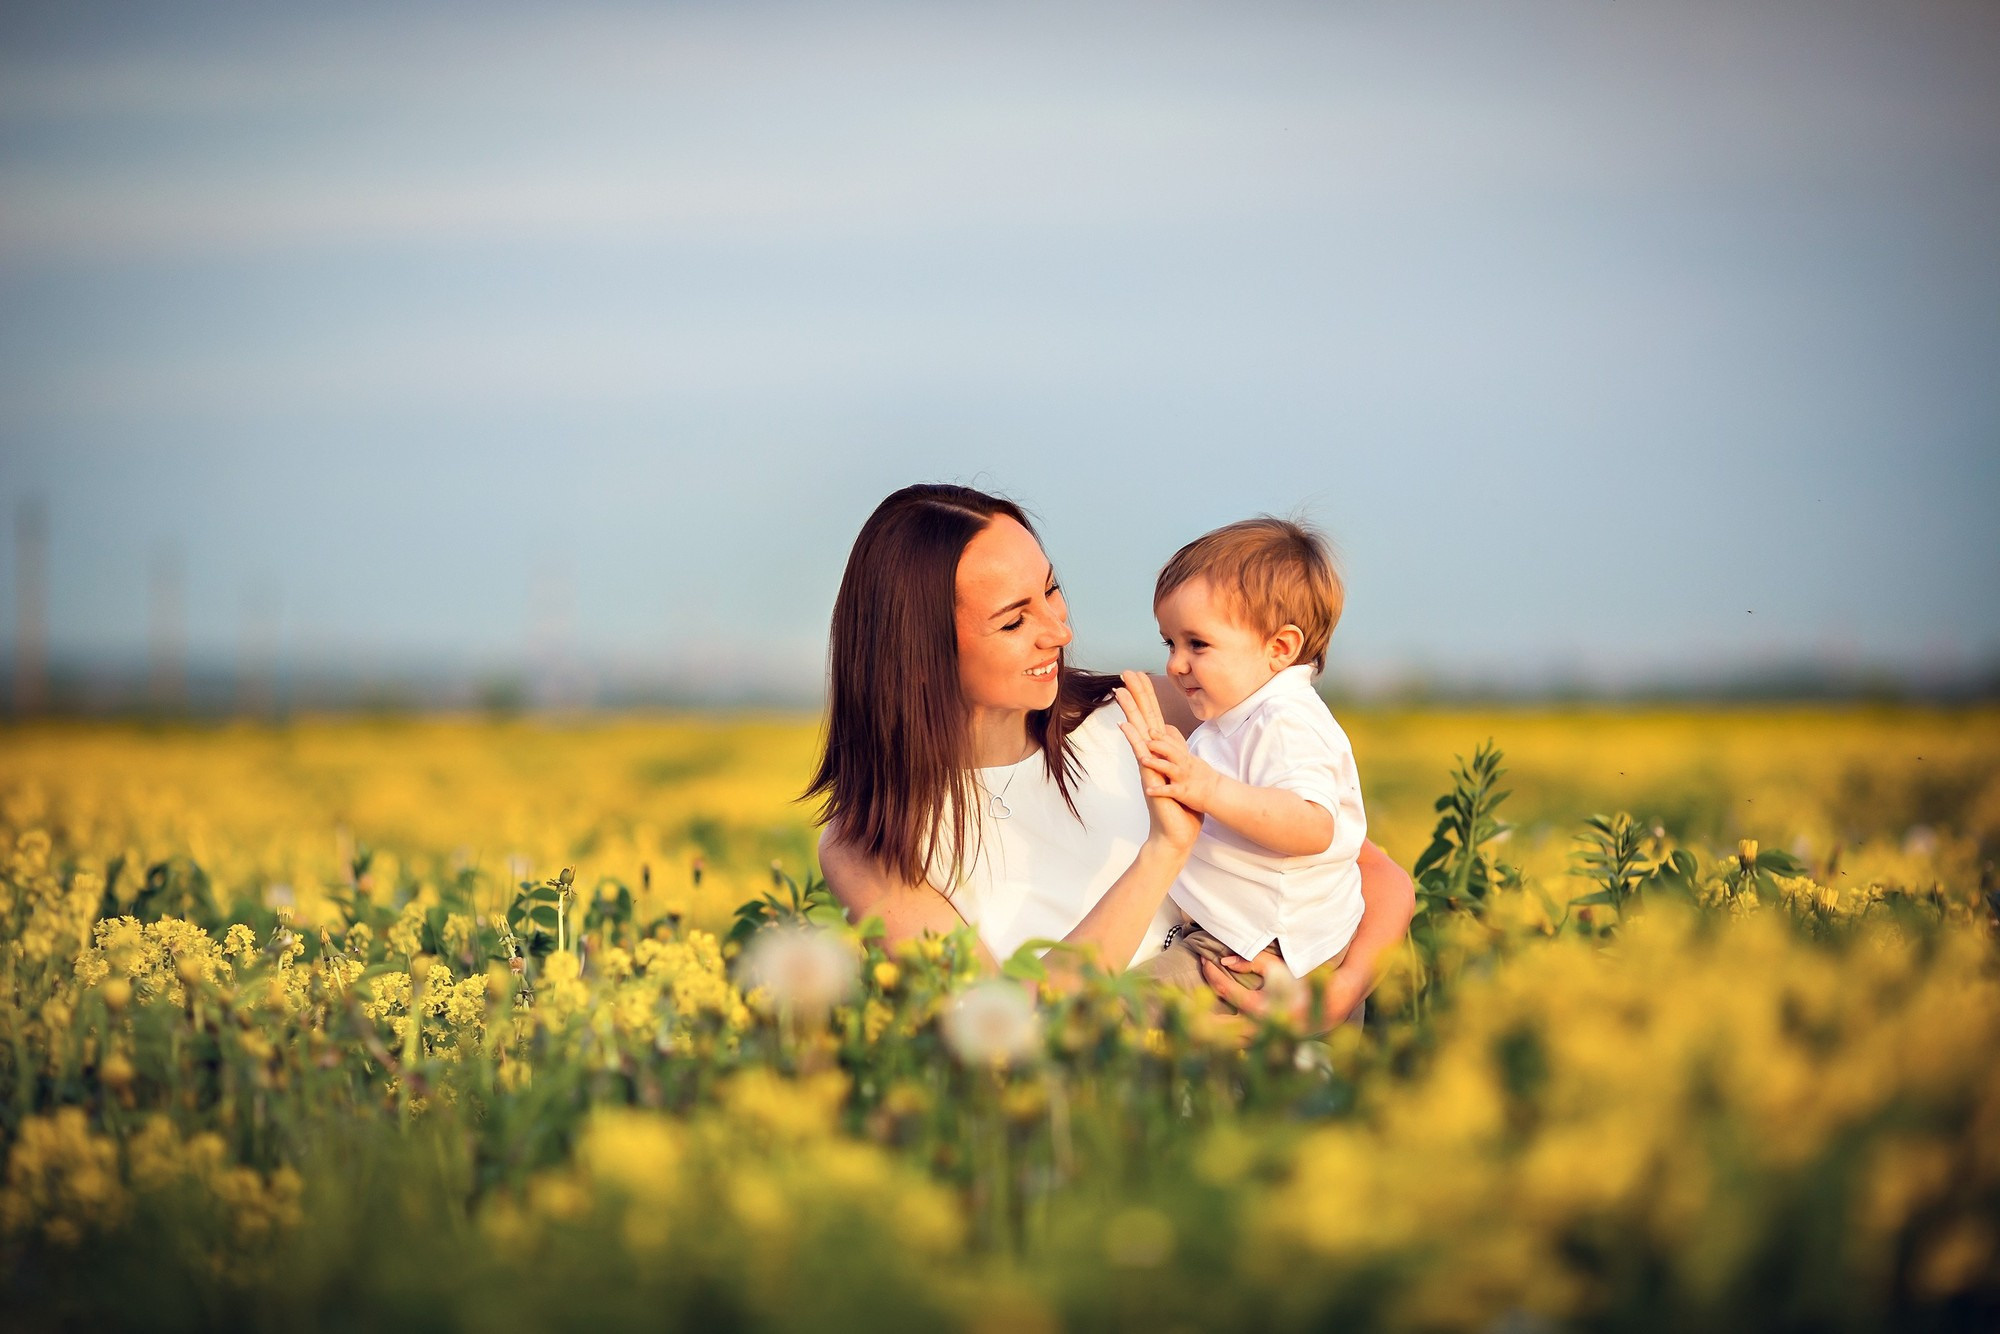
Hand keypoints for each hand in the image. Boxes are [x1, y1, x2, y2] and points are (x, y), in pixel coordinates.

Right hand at [1114, 671, 1200, 852]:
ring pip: (1138, 731)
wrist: (1175, 833)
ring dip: (1130, 711)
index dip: (1148, 696)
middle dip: (1136, 694)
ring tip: (1120, 689)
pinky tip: (1125, 724)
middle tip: (1126, 671)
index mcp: (1160, 752)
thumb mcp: (1179, 771)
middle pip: (1143, 718)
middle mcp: (1150, 755)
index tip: (1140, 674)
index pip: (1153, 717)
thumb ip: (1172, 749)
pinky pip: (1141, 754)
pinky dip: (1134, 739)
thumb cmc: (1179, 806)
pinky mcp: (1149, 777)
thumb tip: (1168, 729)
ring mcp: (1148, 765)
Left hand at [1132, 723, 1217, 812]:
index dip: (1161, 736)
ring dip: (1156, 763)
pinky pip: (1170, 791)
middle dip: (1158, 745)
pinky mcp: (1183, 792)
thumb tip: (1171, 738)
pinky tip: (1148, 790)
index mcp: (1186, 758)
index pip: (1173, 743)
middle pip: (1171, 752)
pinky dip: (1159, 790)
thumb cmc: (1204, 777)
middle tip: (1145, 741)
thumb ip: (1180, 750)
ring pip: (1169, 768)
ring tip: (1143, 760)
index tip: (1150, 730)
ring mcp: (1183, 778)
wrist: (1218, 793)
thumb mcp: (1193, 759)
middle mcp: (1184, 766)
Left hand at [1199, 950, 1364, 1038]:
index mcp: (1263, 1008)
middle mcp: (1259, 1028)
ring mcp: (1260, 1039)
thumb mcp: (1279, 967)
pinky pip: (1235, 1044)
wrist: (1329, 1006)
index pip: (1227, 991)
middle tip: (1175, 1002)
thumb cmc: (1302, 982)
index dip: (1213, 974)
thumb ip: (1253, 962)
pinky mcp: (1262, 1044)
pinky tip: (1204, 1033)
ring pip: (1224, 1041)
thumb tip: (1225, 961)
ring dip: (1204, 1031)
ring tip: (1183, 1019)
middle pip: (1217, 1027)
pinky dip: (1219, 1040)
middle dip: (1195, 1017)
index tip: (1206, 960)